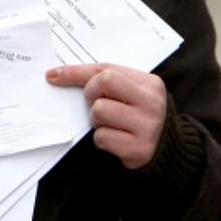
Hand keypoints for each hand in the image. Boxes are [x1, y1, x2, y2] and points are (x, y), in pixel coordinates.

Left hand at [47, 63, 166, 168]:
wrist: (166, 150)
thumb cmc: (137, 115)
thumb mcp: (127, 91)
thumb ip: (99, 79)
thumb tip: (54, 75)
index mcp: (149, 83)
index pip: (106, 70)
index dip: (76, 73)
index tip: (54, 76)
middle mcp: (152, 102)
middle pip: (103, 83)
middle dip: (91, 94)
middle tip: (96, 104)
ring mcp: (148, 126)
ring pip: (99, 111)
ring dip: (96, 120)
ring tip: (109, 124)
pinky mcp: (140, 148)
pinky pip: (102, 137)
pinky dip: (102, 139)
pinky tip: (115, 140)